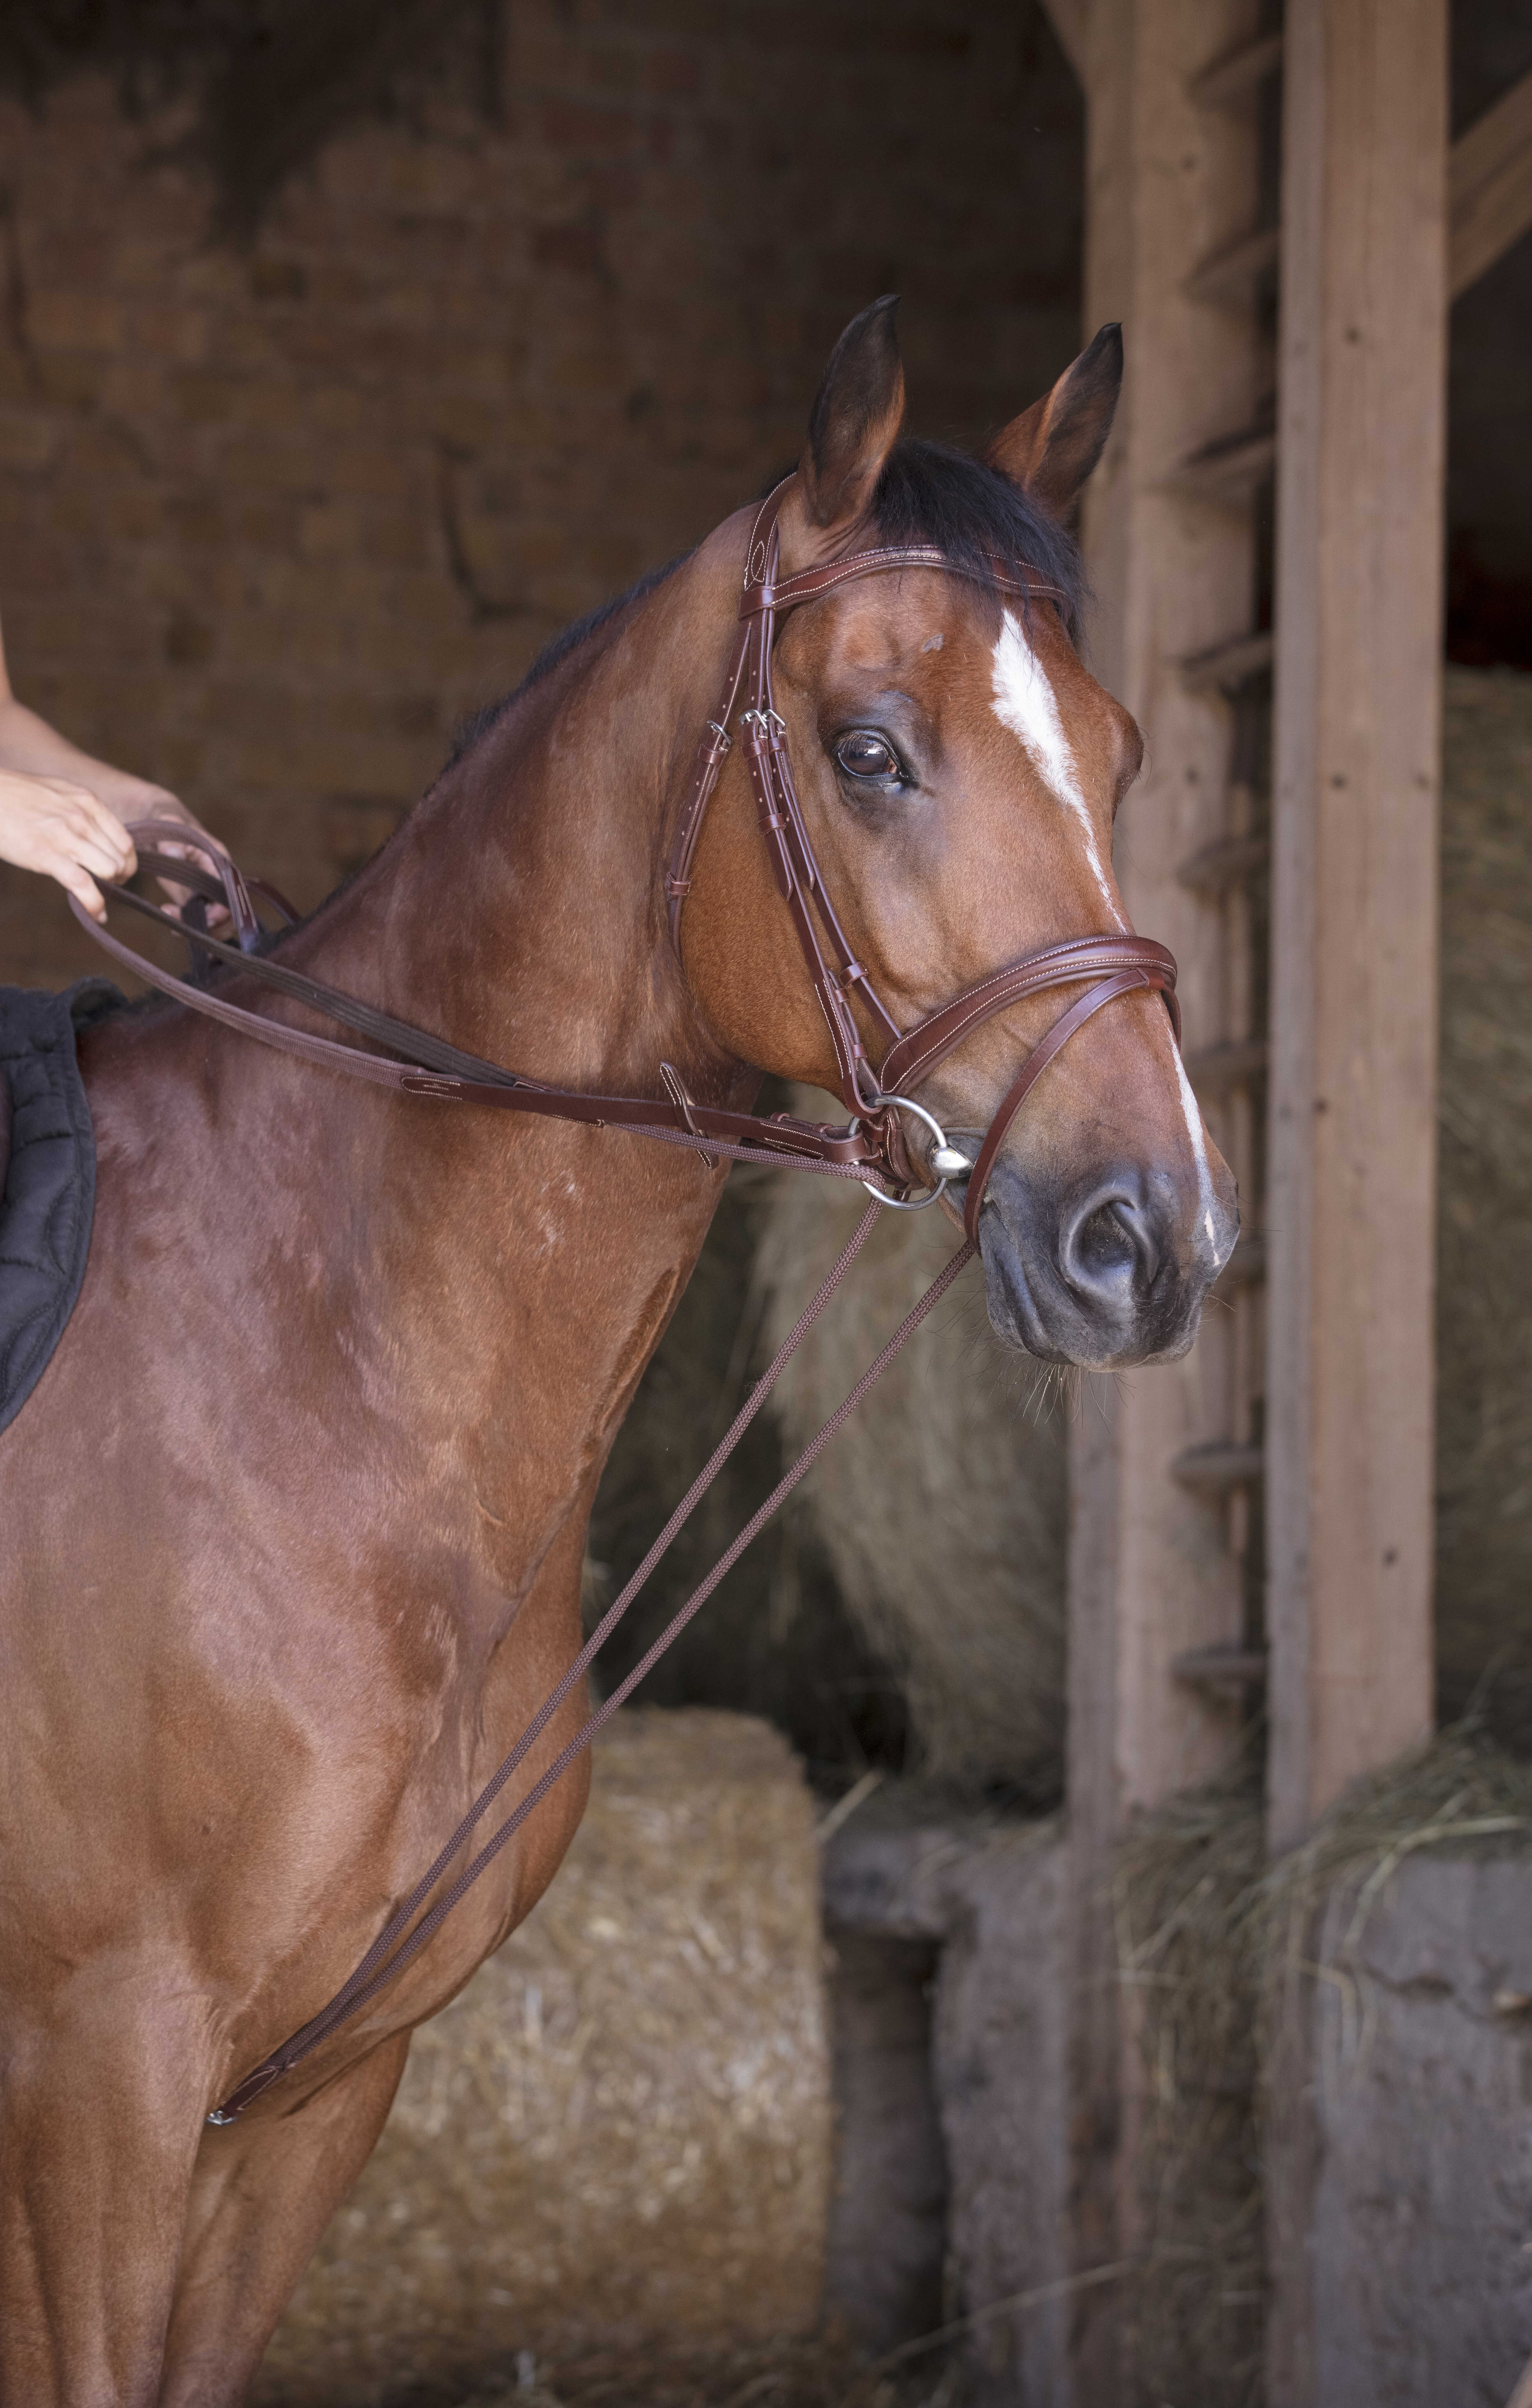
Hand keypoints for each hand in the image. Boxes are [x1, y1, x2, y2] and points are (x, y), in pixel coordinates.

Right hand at [0, 769, 136, 921]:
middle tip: (105, 886)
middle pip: (120, 859)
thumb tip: (97, 836)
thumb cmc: (15, 797)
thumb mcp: (58, 795)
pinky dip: (94, 904)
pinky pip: (83, 885)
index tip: (119, 873)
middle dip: (118, 878)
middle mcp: (82, 817)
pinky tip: (97, 914)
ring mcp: (65, 835)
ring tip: (97, 894)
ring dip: (107, 889)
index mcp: (88, 802)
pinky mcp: (46, 854)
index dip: (126, 863)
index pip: (125, 841)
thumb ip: (81, 812)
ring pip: (108, 871)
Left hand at [92, 781, 228, 925]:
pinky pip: (199, 918)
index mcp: (219, 860)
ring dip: (199, 928)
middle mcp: (218, 878)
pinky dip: (190, 926)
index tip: (204, 917)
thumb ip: (171, 838)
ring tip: (171, 923)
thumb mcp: (168, 822)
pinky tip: (172, 923)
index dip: (222, 910)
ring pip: (216, 920)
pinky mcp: (193, 896)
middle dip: (210, 925)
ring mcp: (206, 889)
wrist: (156, 821)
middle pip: (228, 912)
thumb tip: (174, 854)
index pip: (231, 892)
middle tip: (180, 925)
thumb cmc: (166, 819)